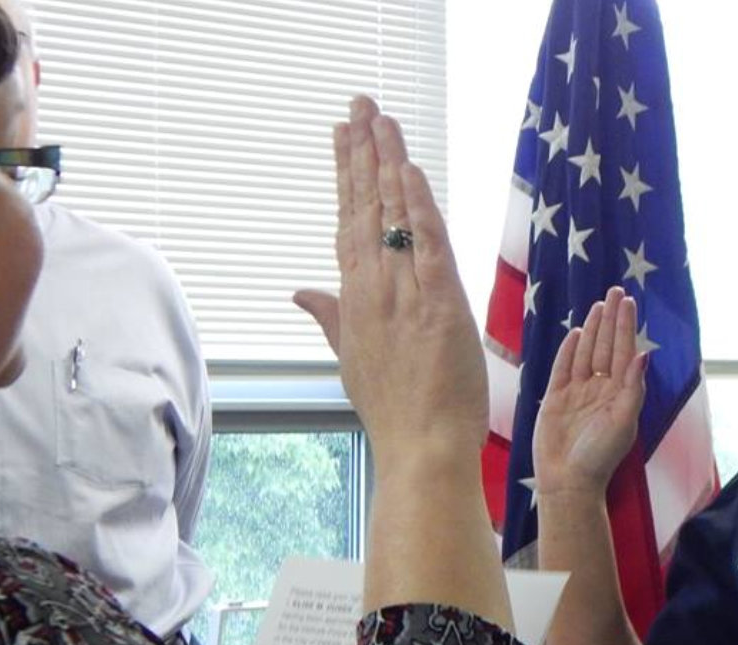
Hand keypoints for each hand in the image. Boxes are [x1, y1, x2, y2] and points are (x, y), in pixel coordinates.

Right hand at [293, 96, 486, 459]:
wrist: (421, 448)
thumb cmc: (396, 410)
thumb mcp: (353, 359)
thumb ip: (329, 317)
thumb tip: (300, 291)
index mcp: (354, 300)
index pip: (348, 223)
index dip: (345, 176)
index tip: (342, 135)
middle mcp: (371, 290)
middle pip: (363, 207)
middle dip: (361, 152)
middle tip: (359, 104)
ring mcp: (401, 295)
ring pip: (390, 217)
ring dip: (386, 162)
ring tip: (378, 116)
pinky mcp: (436, 304)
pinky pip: (423, 245)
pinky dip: (415, 207)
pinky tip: (407, 171)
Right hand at [532, 286, 647, 499]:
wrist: (568, 481)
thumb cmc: (600, 456)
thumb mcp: (623, 422)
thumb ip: (633, 388)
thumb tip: (643, 354)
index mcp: (619, 393)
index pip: (623, 351)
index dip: (625, 326)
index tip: (628, 301)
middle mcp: (600, 389)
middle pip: (606, 347)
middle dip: (611, 319)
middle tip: (615, 291)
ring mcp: (577, 393)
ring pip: (586, 353)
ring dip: (592, 330)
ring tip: (598, 306)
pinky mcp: (555, 399)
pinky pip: (563, 368)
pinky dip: (569, 350)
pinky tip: (575, 333)